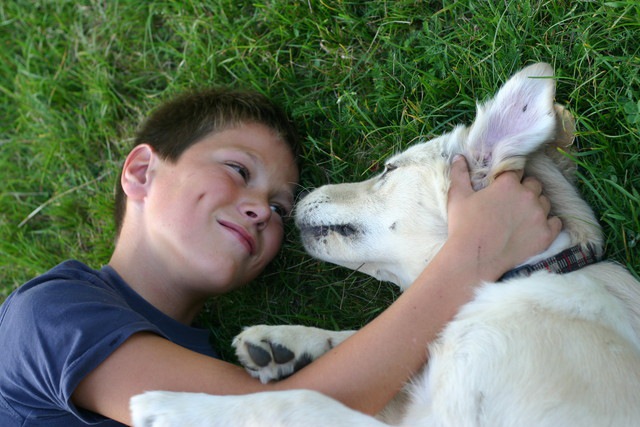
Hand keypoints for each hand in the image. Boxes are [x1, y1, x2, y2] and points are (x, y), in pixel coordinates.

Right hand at [446, 155, 561, 281]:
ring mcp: (539, 216)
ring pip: (545, 202)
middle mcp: (528, 196)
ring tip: (522, 215)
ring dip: (536, 205)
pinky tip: (535, 227)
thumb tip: (459, 157)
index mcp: (509, 184)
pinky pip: (555, 223)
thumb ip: (459, 174)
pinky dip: (547, 223)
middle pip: (534, 184)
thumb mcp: (457, 196)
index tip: (502, 186)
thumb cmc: (464, 226)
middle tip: (511, 202)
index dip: (509, 178)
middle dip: (525, 189)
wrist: (474, 259)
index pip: (516, 171)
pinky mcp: (546, 235)